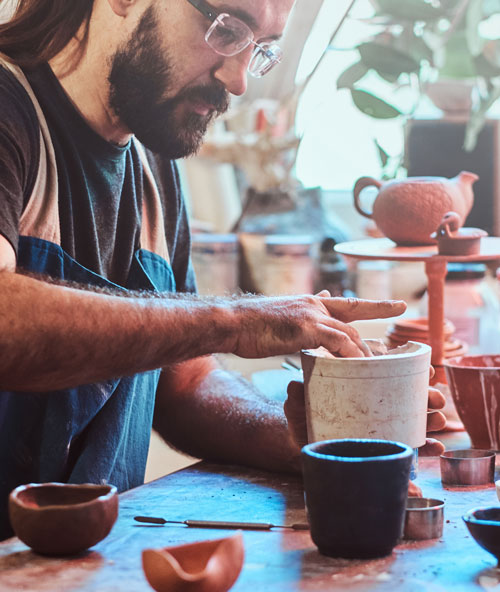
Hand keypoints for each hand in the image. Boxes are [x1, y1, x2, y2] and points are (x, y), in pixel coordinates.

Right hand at [230, 292, 405, 358]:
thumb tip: (321, 301)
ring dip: (364, 349)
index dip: (373, 305)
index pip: (348, 303)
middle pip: (354, 314)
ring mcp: (311, 315)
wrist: (233, 323)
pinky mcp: (306, 328)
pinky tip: (358, 365)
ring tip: (379, 365)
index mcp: (310, 303)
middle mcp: (314, 305)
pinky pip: (337, 342)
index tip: (395, 305)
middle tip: (400, 320)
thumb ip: (304, 313)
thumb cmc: (252, 324)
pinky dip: (349, 354)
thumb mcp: (282, 315)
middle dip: (380, 314)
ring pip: (348, 332)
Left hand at [284, 378, 446, 469]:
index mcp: (359, 388)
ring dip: (430, 421)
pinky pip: (405, 449)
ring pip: (412, 423)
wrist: (300, 442)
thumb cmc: (303, 416)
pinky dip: (423, 449)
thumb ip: (297, 395)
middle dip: (427, 398)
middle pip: (407, 399)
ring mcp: (379, 428)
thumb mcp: (300, 402)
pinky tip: (436, 447)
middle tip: (437, 399)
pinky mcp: (379, 449)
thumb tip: (294, 387)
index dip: (411, 374)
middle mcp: (374, 406)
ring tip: (440, 421)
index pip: (389, 377)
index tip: (428, 372)